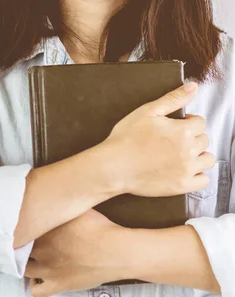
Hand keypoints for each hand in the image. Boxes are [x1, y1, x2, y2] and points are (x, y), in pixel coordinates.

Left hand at [26, 210, 127, 296]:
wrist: (116, 251)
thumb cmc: (100, 228)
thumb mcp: (76, 208)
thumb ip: (58, 207)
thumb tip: (51, 197)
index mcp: (43, 231)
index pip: (20, 231)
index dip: (20, 230)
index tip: (23, 228)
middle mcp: (41, 250)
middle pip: (18, 249)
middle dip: (20, 246)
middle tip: (26, 243)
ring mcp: (48, 269)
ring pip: (23, 269)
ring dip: (24, 264)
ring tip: (29, 259)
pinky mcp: (58, 285)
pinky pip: (36, 291)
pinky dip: (34, 285)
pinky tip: (38, 278)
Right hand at [103, 82, 214, 196]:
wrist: (113, 167)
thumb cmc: (125, 139)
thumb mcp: (147, 112)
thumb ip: (173, 99)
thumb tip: (193, 87)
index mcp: (182, 130)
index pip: (200, 122)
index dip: (188, 122)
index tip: (176, 126)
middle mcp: (189, 150)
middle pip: (204, 140)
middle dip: (192, 138)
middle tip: (174, 141)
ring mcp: (187, 169)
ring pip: (207, 159)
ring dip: (198, 156)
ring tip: (181, 155)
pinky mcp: (182, 185)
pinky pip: (204, 181)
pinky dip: (198, 175)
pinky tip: (185, 170)